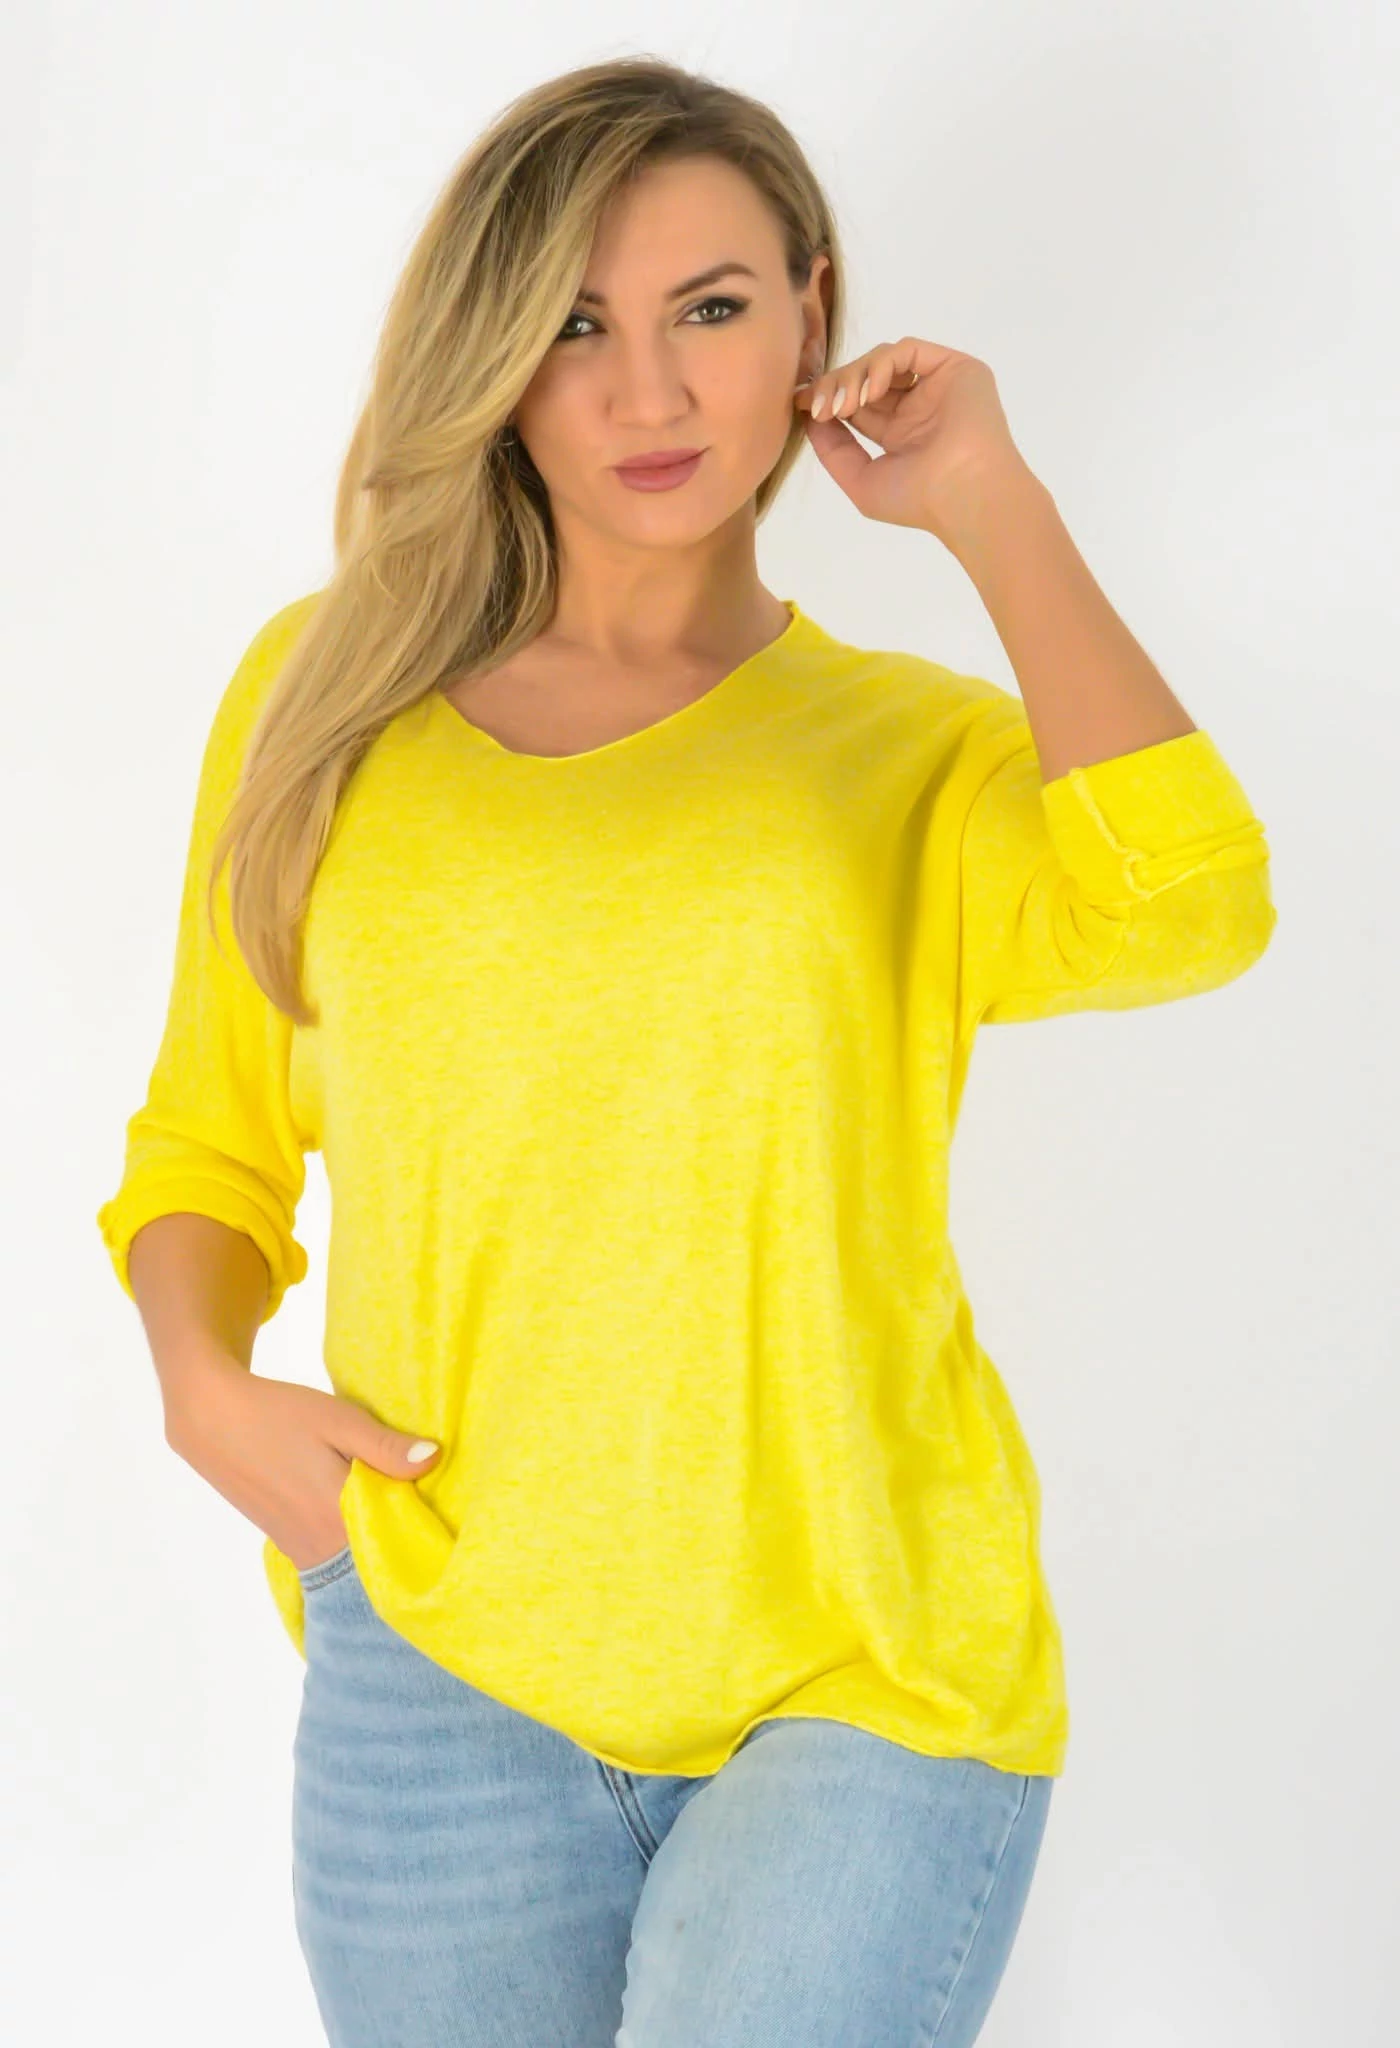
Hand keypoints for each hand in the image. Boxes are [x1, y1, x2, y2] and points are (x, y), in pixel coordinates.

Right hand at [163, 1362, 440, 1573]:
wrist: (213, 1419)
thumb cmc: (279, 1414)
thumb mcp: (337, 1419)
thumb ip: (384, 1446)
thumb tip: (433, 1459)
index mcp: (335, 1515)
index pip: (396, 1543)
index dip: (424, 1530)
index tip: (446, 1514)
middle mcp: (317, 1545)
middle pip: (376, 1558)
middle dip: (404, 1539)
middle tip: (431, 1509)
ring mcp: (299, 1549)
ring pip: (355, 1559)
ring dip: (378, 1540)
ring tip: (403, 1508)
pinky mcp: (288, 1544)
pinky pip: (333, 1556)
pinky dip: (354, 1542)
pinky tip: (368, 1512)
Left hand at [793, 337, 1041, 551]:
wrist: (965, 495)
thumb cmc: (919, 499)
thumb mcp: (861, 480)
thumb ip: (833, 449)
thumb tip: (809, 418)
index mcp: (901, 433)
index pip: (856, 403)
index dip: (827, 397)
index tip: (801, 403)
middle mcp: (918, 406)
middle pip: (865, 378)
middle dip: (835, 386)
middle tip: (817, 406)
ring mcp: (936, 386)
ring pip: (883, 361)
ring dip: (854, 376)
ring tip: (843, 406)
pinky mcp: (955, 367)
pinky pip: (908, 350)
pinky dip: (882, 365)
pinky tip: (871, 392)